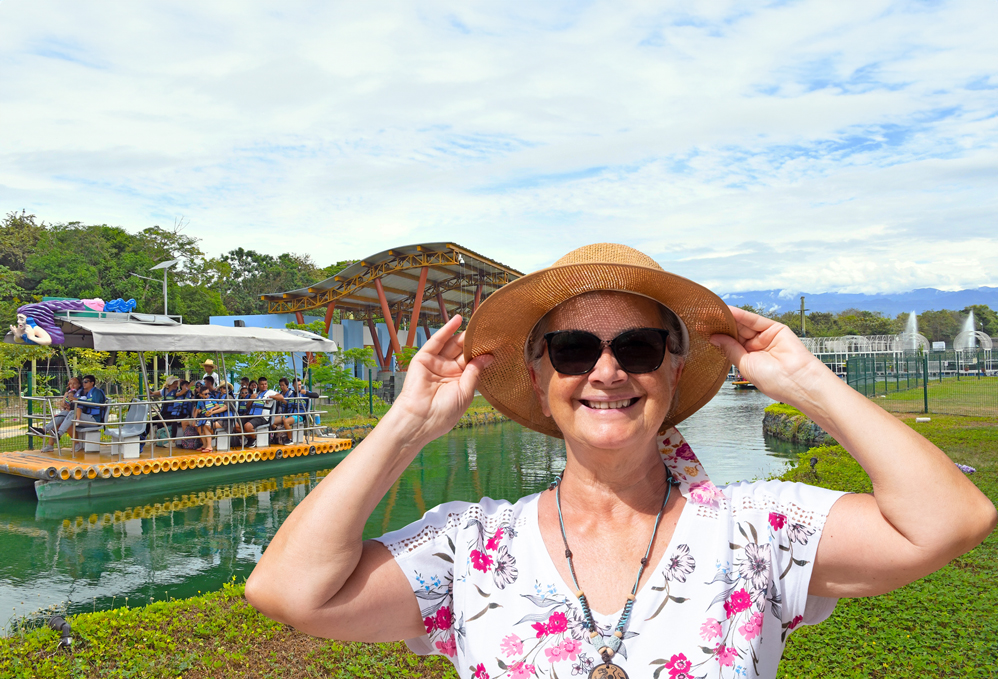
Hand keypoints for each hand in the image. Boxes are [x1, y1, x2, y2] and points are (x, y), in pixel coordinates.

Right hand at [390, 315, 492, 444]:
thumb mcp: (465, 392)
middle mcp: (448, 371)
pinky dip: (447, 330)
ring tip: (477, 324)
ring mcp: (436, 364)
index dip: (484, 354)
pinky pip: (436, 341)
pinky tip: (458, 320)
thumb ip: (474, 372)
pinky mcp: (423, 359)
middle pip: (463, 352)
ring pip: (452, 345)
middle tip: (489, 331)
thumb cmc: (443, 413)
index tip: (498, 344)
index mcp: (459, 382)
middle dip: (475, 342)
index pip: (473, 363)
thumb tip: (487, 357)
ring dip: (463, 334)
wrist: (420, 420)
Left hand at [709, 306, 827, 405]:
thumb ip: (731, 349)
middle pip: (734, 332)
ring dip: (727, 318)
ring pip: (743, 324)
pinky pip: (754, 320)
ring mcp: (765, 337)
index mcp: (749, 359)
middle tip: (701, 317)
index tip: (700, 329)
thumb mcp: (745, 365)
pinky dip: (741, 315)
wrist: (797, 382)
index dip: (715, 336)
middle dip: (719, 325)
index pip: (729, 343)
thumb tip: (714, 337)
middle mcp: (756, 347)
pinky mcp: (775, 329)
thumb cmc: (774, 381)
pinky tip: (728, 311)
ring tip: (710, 312)